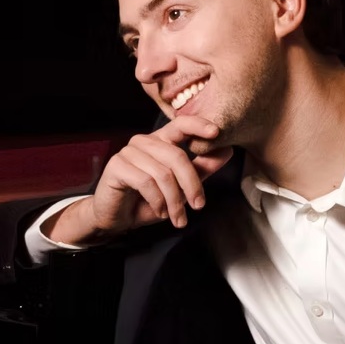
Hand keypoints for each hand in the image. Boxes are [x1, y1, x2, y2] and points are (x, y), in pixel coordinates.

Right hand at [45, 114, 233, 244]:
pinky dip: (157, 201)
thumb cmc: (148, 201)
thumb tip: (228, 151)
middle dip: (191, 185)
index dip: (199, 125)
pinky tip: (159, 211)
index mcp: (161, 140)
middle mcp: (144, 141)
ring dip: (174, 200)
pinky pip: (145, 182)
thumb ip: (201, 169)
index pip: (181, 124)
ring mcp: (129, 151)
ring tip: (177, 217)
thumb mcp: (180, 187)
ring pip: (163, 173)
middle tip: (198, 206)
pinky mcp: (116, 165)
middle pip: (177, 156)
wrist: (118, 219)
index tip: (217, 132)